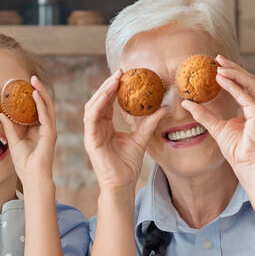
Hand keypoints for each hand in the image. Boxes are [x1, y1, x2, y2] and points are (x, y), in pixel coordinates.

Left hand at [3, 76, 55, 191]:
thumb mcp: (13, 141)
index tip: (24, 85)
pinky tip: (35, 94)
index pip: (35, 109)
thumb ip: (8, 127)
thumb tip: (0, 113)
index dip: (31, 97)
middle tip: (31, 78)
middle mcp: (45, 128)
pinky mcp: (50, 133)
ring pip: (46, 107)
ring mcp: (49, 130)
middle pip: (43, 105)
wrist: (32, 176)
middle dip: (38, 91)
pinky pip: (45, 115)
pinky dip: (40, 104)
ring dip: (41, 93)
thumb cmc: (24, 163)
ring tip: (34, 81)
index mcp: (37, 130)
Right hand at [83, 69, 166, 193]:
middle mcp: (96, 128)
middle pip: (98, 101)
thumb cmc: (128, 164)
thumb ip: (149, 123)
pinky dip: (98, 105)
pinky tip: (106, 96)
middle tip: (120, 72)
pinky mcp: (90, 140)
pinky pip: (91, 118)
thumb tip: (164, 108)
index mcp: (105, 126)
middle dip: (107, 85)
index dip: (114, 88)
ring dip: (102, 92)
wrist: (122, 183)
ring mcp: (91, 133)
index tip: (125, 75)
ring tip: (114, 80)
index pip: (107, 103)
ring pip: (92, 106)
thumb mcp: (141, 138)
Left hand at [181, 55, 254, 171]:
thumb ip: (204, 114)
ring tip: (218, 67)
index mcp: (254, 108)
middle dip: (233, 68)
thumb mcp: (216, 128)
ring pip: (251, 83)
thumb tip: (187, 103)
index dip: (232, 73)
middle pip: (249, 80)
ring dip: (234, 73)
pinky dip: (233, 87)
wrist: (247, 166)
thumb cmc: (236, 150)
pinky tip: (221, 80)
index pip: (244, 85)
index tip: (217, 64)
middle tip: (217, 58)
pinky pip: (246, 96)